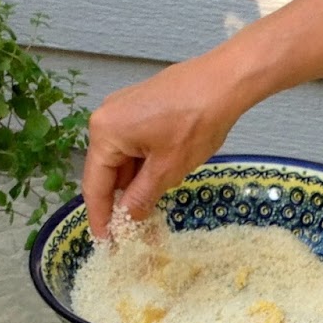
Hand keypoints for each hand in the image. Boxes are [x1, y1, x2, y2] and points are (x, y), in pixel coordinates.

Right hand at [81, 54, 243, 237]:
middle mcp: (106, 118)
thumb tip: (126, 220)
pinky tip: (159, 181)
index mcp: (105, 133)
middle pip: (106, 172)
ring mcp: (122, 109)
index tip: (105, 242)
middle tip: (132, 232)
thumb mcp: (167, 170)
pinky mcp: (139, 106)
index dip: (100, 218)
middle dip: (121, 202)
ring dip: (134, 185)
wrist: (226, 80)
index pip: (95, 186)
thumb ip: (140, 198)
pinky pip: (133, 144)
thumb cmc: (197, 120)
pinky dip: (143, 166)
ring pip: (122, 159)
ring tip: (151, 210)